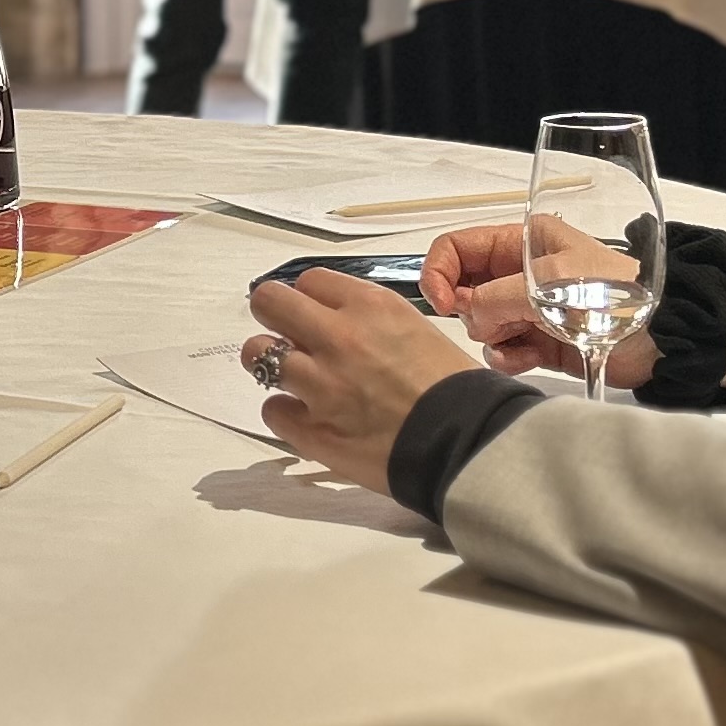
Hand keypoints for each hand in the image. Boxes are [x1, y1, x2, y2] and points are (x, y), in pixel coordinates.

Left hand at [245, 263, 484, 492]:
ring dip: (270, 364)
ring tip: (292, 378)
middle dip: (273, 317)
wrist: (469, 445)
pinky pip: (271, 409)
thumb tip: (339, 322)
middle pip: (268, 302)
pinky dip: (285, 413)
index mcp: (370, 307)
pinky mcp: (312, 429)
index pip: (309, 280)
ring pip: (256, 354)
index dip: (308, 299)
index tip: (313, 314)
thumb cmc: (456, 391)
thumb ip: (371, 320)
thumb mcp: (418, 330)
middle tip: (286, 336)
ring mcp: (320, 384)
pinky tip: (306, 417)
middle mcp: (338, 338)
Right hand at [419, 218, 677, 389]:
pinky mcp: (540, 341)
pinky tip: (526, 358)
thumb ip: (496, 298)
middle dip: (470, 311)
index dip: (439, 272)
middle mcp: (520, 271)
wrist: (662, 335)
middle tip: (492, 324)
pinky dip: (507, 357)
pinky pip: (503, 349)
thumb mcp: (548, 285)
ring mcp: (529, 307)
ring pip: (480, 323)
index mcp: (522, 240)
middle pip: (463, 288)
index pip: (457, 247)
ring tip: (519, 342)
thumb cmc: (611, 294)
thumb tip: (467, 317)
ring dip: (491, 337)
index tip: (440, 303)